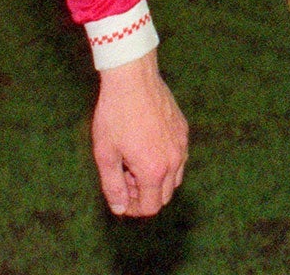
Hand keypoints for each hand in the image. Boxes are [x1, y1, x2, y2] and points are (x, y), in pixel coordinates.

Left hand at [92, 51, 187, 216]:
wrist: (134, 80)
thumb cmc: (115, 117)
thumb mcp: (105, 155)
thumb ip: (113, 187)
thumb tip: (120, 209)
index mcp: (154, 170)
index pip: (150, 207)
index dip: (132, 208)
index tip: (119, 194)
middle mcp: (174, 160)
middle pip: (165, 196)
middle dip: (144, 195)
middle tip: (124, 177)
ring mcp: (182, 145)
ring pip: (175, 178)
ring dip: (156, 180)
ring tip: (134, 162)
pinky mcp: (184, 131)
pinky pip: (179, 158)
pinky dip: (165, 162)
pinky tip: (146, 145)